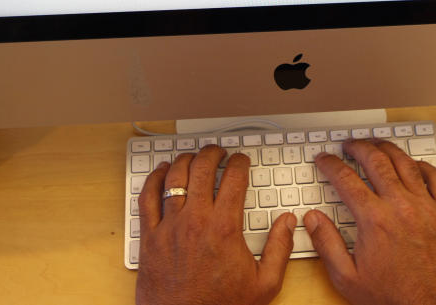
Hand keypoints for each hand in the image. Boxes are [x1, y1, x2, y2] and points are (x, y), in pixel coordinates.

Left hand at [136, 146, 295, 304]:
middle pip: (202, 169)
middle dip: (213, 153)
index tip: (241, 160)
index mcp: (224, 228)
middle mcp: (195, 221)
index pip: (233, 178)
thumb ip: (279, 249)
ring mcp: (169, 227)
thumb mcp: (264, 285)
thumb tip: (288, 222)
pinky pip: (147, 198)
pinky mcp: (149, 237)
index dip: (240, 162)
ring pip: (174, 178)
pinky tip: (162, 172)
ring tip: (193, 157)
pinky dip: (154, 179)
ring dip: (185, 161)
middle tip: (218, 152)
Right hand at [305, 140, 435, 304]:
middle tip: (349, 145)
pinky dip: (424, 166)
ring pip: (405, 163)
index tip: (325, 160)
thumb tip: (311, 219)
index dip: (331, 165)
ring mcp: (427, 208)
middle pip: (376, 161)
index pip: (346, 179)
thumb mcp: (347, 278)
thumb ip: (326, 244)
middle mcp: (401, 207)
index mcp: (374, 220)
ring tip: (376, 145)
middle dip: (358, 147)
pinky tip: (414, 164)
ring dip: (388, 149)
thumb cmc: (393, 297)